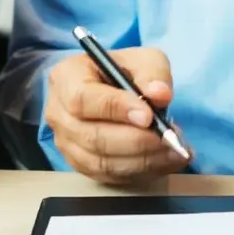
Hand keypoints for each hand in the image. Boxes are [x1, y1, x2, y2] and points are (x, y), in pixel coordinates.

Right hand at [44, 47, 190, 184]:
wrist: (110, 88)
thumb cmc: (121, 71)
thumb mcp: (140, 58)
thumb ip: (152, 72)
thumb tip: (160, 95)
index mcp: (65, 78)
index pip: (83, 99)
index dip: (116, 109)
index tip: (148, 116)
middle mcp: (58, 113)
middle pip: (92, 136)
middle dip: (137, 141)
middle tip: (169, 138)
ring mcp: (66, 143)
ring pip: (102, 162)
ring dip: (143, 160)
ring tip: (175, 151)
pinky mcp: (81, 165)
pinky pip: (109, 176)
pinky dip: (141, 172)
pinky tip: (165, 161)